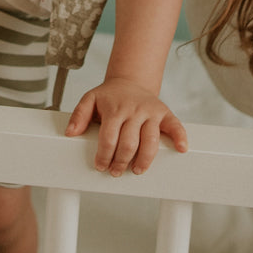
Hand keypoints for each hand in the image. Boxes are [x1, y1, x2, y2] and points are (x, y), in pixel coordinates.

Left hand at [65, 78, 187, 176]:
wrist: (130, 81)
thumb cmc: (110, 96)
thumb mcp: (90, 99)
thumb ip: (79, 115)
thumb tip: (70, 133)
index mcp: (115, 108)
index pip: (109, 137)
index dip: (104, 155)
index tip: (101, 166)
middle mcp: (134, 110)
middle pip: (129, 143)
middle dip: (121, 162)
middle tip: (116, 171)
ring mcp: (150, 112)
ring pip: (150, 140)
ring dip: (144, 160)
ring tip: (136, 170)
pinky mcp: (164, 113)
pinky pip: (175, 125)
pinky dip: (180, 137)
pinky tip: (181, 149)